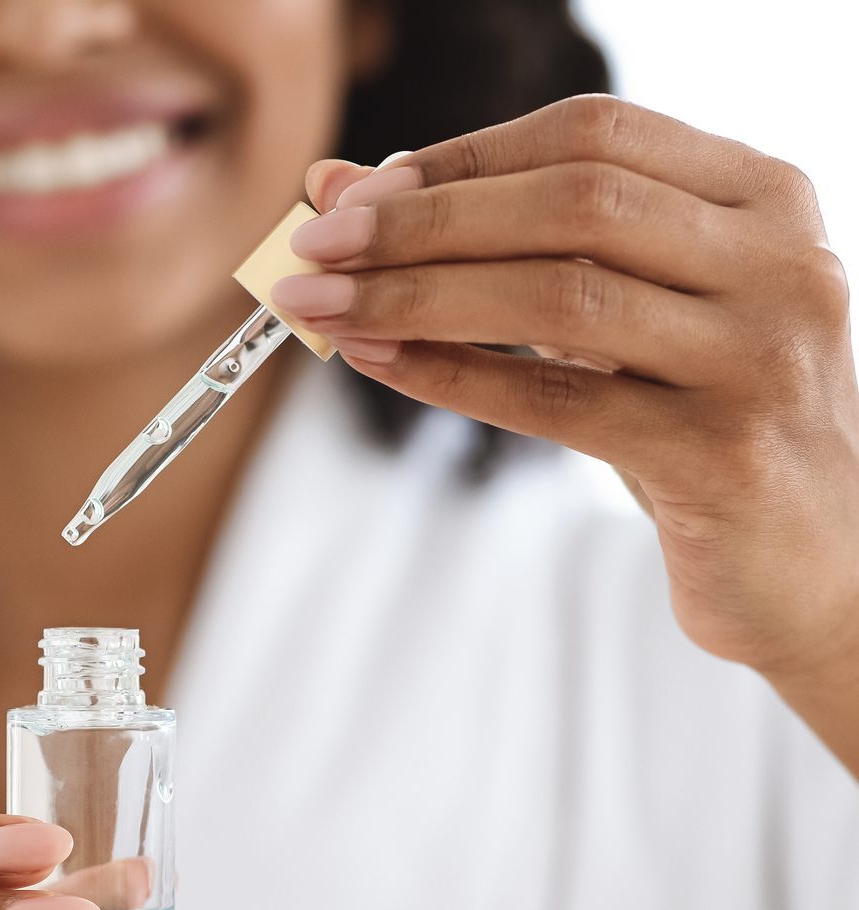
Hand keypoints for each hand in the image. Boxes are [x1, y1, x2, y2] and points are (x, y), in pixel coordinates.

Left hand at [271, 96, 858, 699]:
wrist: (807, 563)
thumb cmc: (698, 424)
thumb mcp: (621, 322)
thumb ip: (506, 249)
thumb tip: (346, 190)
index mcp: (760, 198)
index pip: (591, 136)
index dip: (458, 159)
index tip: (351, 195)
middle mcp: (778, 260)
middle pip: (572, 203)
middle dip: (422, 223)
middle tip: (312, 248)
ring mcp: (758, 356)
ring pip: (562, 295)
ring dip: (418, 295)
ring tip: (322, 308)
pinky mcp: (721, 453)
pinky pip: (558, 403)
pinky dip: (454, 378)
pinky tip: (380, 362)